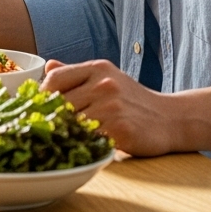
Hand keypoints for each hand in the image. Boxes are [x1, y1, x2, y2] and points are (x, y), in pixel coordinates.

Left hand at [42, 59, 176, 156]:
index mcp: (97, 69)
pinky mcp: (121, 129)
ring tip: (65, 139)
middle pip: (59, 103)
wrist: (172, 119)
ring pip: (71, 122)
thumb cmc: (133, 101)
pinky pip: (88, 138)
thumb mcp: (107, 78)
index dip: (41, 96)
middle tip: (46, 129)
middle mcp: (104, 84)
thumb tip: (47, 66)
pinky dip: (82, 144)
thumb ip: (76, 74)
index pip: (53, 79)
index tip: (38, 109)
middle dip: (51, 118)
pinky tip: (83, 146)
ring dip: (65, 133)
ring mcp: (113, 106)